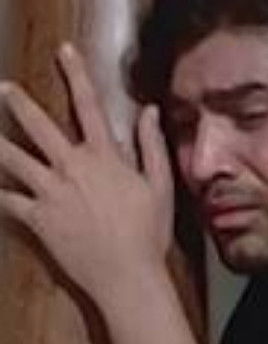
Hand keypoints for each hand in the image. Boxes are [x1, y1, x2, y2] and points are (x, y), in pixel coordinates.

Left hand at [0, 44, 173, 304]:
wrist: (127, 274)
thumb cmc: (149, 233)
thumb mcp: (160, 187)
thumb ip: (152, 146)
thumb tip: (150, 112)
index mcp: (104, 158)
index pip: (88, 106)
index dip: (76, 75)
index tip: (64, 53)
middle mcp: (72, 168)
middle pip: (38, 126)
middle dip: (18, 104)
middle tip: (4, 89)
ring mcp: (50, 192)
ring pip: (12, 159)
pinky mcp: (37, 217)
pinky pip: (8, 200)